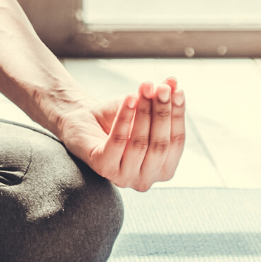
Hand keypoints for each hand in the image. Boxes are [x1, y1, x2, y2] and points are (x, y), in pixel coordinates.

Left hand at [54, 77, 184, 191]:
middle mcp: (146, 180)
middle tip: (160, 88)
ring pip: (140, 143)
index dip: (178, 115)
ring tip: (144, 88)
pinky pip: (118, 141)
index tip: (178, 91)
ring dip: (144, 112)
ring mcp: (124, 178)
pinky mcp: (103, 168)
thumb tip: (173, 81)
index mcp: (163, 170)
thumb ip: (160, 98)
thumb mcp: (142, 108)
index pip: (177, 142)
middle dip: (162, 113)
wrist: (82, 123)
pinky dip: (124, 118)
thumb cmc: (116, 120)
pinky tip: (129, 98)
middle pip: (160, 144)